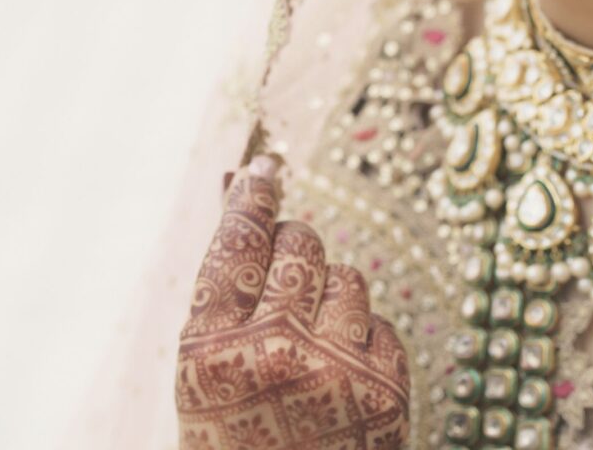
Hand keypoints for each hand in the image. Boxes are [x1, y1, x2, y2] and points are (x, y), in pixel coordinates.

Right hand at [175, 155, 410, 449]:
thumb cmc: (237, 442)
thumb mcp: (206, 371)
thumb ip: (224, 283)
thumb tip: (241, 180)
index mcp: (212, 348)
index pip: (238, 237)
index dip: (254, 193)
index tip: (265, 169)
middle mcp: (274, 352)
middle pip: (300, 244)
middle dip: (295, 254)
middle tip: (286, 286)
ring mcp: (335, 372)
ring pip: (349, 277)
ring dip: (332, 299)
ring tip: (312, 349)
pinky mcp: (386, 393)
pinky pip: (381, 322)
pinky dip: (364, 340)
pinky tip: (342, 377)